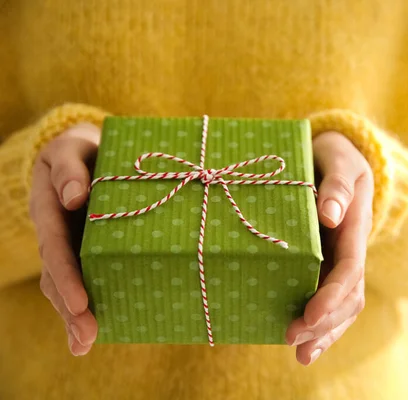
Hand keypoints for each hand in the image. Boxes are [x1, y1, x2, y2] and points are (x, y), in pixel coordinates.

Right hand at [29, 123, 100, 355]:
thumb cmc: (82, 150)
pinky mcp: (85, 250)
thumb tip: (75, 196)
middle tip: (86, 337)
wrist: (87, 151)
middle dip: (70, 308)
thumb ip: (70, 168)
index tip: (82, 302)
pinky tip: (91, 335)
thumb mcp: (72, 148)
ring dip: (74, 316)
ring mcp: (69, 244)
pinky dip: (84, 307)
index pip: (55, 247)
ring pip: (64, 284)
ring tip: (85, 344)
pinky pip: (82, 279)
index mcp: (50, 210)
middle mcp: (56, 233)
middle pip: (56, 275)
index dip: (66, 276)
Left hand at [285, 131, 373, 365]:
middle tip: (292, 339)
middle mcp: (352, 248)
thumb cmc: (336, 155)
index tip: (309, 316)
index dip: (331, 295)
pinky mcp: (329, 263)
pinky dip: (322, 324)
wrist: (340, 157)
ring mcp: (342, 258)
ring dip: (325, 333)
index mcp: (355, 226)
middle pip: (348, 296)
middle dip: (324, 323)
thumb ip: (338, 185)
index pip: (349, 269)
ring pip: (343, 305)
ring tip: (301, 355)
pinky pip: (331, 298)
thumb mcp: (339, 159)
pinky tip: (305, 343)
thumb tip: (330, 215)